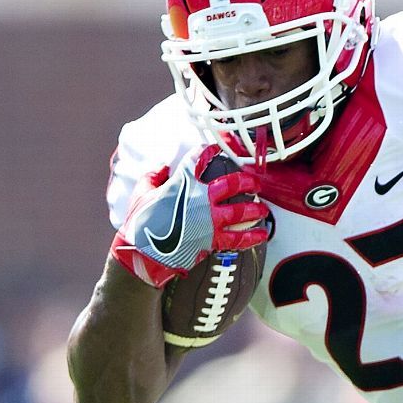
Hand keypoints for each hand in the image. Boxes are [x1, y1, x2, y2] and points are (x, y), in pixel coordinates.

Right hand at [110, 145, 268, 287]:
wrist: (141, 253)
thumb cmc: (138, 223)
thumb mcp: (140, 193)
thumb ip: (152, 177)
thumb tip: (162, 167)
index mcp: (182, 184)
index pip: (197, 160)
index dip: (208, 151)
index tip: (215, 148)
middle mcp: (201, 199)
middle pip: (232, 184)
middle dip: (247, 181)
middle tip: (254, 183)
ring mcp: (210, 221)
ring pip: (241, 211)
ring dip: (256, 209)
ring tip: (263, 209)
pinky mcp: (213, 241)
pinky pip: (239, 239)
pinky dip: (253, 237)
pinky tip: (263, 234)